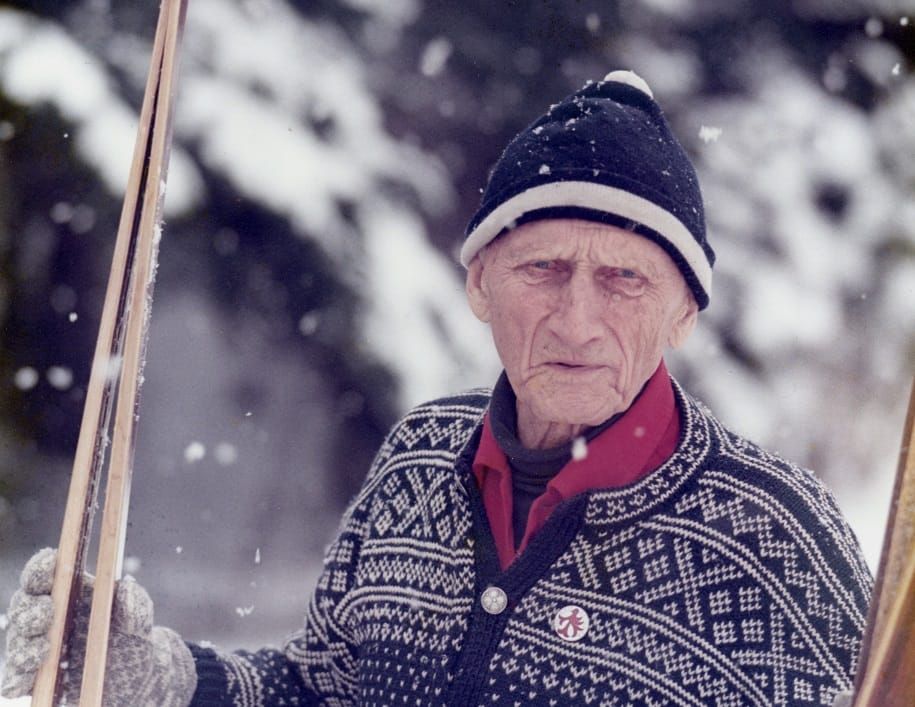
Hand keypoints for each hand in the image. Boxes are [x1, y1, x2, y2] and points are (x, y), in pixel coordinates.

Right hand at [2, 548, 196, 705]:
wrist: (133, 677)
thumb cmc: (131, 639)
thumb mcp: (138, 620)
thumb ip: (135, 602)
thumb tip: (126, 584)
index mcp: (68, 593)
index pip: (44, 573)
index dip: (42, 566)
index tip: (50, 562)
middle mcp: (47, 617)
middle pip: (24, 605)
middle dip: (31, 607)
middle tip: (47, 612)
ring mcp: (37, 646)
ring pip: (17, 640)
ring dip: (25, 643)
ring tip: (43, 649)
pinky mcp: (35, 678)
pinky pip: (16, 678)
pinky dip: (17, 677)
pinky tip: (26, 678)